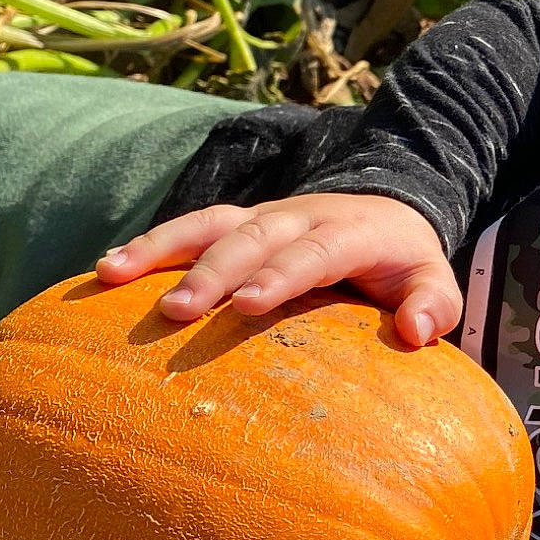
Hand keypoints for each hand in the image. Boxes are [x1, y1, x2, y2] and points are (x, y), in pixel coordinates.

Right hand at [96, 192, 461, 344]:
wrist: (384, 207)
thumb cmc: (404, 262)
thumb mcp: (434, 279)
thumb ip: (434, 304)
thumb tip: (417, 332)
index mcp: (347, 230)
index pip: (312, 251)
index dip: (280, 276)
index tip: (247, 306)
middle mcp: (296, 216)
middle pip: (250, 238)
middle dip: (211, 272)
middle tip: (176, 312)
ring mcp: (260, 217)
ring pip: (207, 225)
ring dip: (160, 249)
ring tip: (112, 276)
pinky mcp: (233, 223)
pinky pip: (187, 230)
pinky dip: (148, 247)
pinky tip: (105, 273)